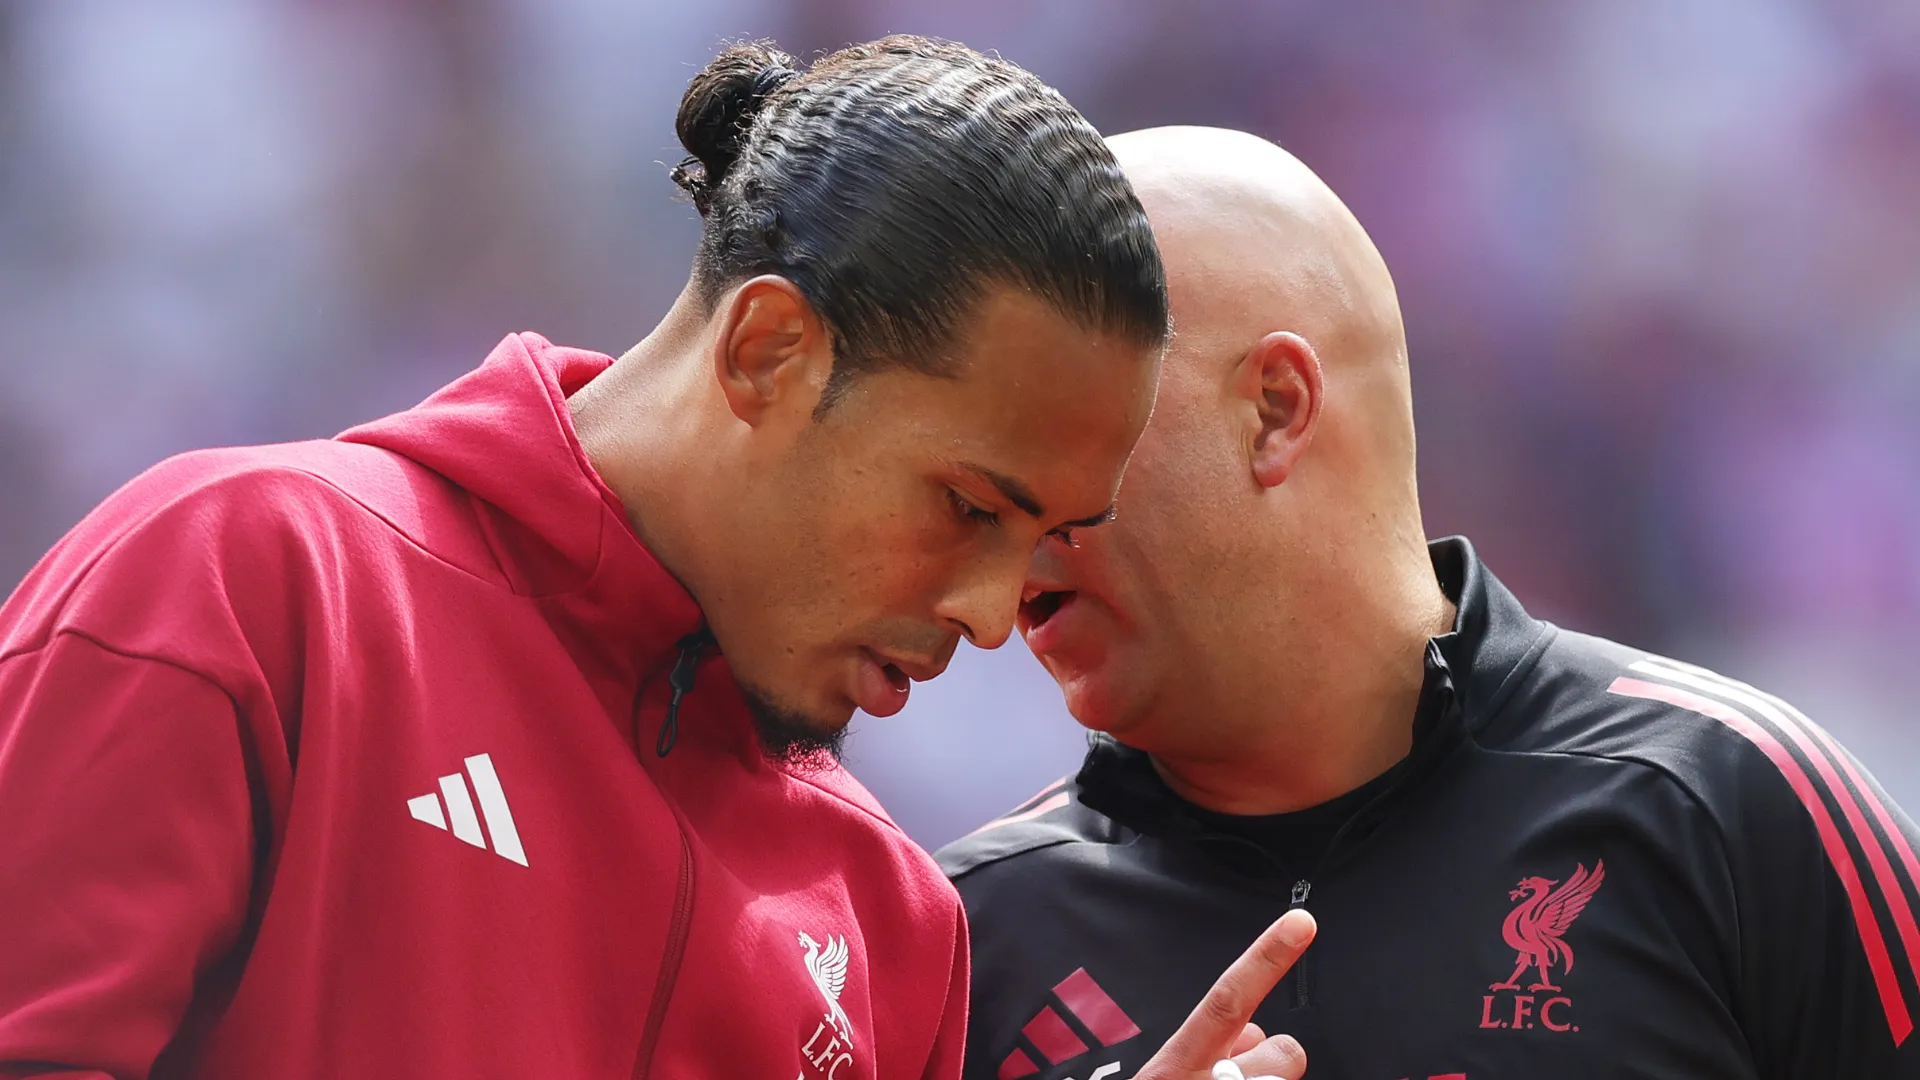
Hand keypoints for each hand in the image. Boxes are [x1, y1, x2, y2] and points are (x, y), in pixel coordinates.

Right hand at [1131, 908, 1315, 1079]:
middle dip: (1278, 1056)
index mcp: (1175, 1064)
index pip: (1227, 1000)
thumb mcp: (1165, 1074)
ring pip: (1286, 1075)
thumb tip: (1253, 1033)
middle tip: (1246, 1074)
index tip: (1300, 923)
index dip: (1266, 959)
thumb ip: (1202, 1047)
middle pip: (1281, 1050)